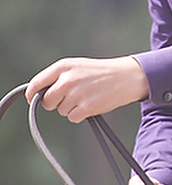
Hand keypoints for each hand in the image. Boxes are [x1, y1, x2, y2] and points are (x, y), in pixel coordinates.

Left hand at [25, 56, 149, 122]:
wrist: (126, 76)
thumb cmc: (101, 72)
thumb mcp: (77, 66)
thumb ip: (58, 76)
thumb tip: (39, 92)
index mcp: (63, 67)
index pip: (36, 84)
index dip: (33, 95)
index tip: (33, 99)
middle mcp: (67, 80)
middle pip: (47, 101)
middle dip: (55, 103)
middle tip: (71, 97)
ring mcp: (76, 94)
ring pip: (61, 110)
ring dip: (71, 108)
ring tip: (86, 97)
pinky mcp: (86, 107)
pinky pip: (73, 117)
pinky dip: (80, 114)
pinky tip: (91, 104)